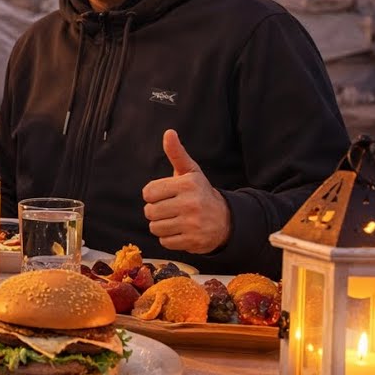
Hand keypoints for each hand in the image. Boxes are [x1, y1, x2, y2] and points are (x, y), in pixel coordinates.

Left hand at [141, 129, 230, 253]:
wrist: (226, 220)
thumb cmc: (200, 192)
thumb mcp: (190, 172)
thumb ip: (177, 153)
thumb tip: (169, 133)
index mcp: (187, 184)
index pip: (148, 192)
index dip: (152, 195)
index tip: (163, 195)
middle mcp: (191, 203)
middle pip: (150, 212)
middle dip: (155, 211)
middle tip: (169, 209)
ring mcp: (193, 224)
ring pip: (155, 228)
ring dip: (161, 226)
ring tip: (175, 220)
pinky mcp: (194, 241)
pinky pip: (165, 242)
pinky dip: (169, 238)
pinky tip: (181, 231)